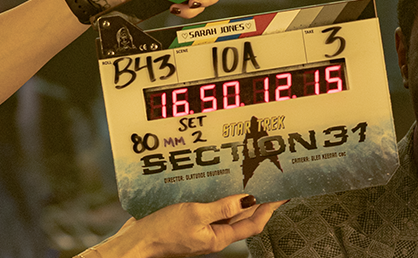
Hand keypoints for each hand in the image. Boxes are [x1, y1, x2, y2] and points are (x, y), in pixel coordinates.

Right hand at [92, 194, 284, 256]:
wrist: (134, 243)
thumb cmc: (162, 233)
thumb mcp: (195, 215)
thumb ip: (222, 207)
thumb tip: (249, 199)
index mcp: (219, 236)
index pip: (254, 223)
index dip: (270, 208)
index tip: (284, 193)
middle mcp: (213, 232)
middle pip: (244, 215)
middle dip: (259, 198)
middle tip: (271, 178)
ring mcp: (202, 226)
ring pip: (227, 208)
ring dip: (239, 193)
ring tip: (250, 174)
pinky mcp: (189, 218)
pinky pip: (210, 205)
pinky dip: (218, 193)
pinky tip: (219, 179)